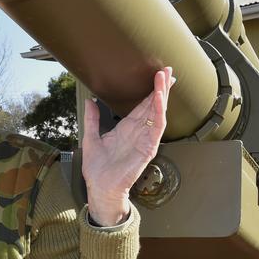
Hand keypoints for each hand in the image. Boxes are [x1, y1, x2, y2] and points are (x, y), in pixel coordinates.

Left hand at [81, 67, 173, 225]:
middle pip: (154, 106)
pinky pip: (156, 128)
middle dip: (161, 88)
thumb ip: (92, 119)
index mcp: (127, 129)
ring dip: (162, 95)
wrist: (100, 187)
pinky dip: (159, 112)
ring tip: (165, 79)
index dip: (150, 91)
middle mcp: (139, 132)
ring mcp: (146, 139)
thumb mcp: (91, 138)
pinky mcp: (148, 148)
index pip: (142, 106)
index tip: (156, 76)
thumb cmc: (97, 169)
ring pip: (158, 113)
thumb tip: (90, 101)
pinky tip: (159, 99)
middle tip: (168, 70)